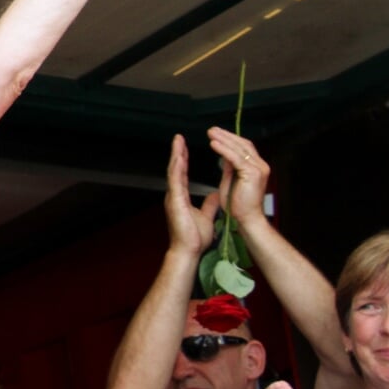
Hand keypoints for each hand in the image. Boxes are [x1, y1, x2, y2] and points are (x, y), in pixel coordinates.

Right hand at [163, 134, 221, 253]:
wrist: (188, 251)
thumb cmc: (194, 238)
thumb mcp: (206, 216)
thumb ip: (209, 204)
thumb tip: (215, 195)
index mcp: (181, 197)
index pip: (182, 174)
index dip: (183, 159)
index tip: (184, 147)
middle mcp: (175, 194)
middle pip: (176, 169)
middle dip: (177, 152)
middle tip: (178, 137)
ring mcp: (173, 197)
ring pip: (174, 171)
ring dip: (176, 155)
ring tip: (178, 141)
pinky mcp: (175, 201)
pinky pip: (176, 181)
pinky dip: (177, 168)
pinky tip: (179, 158)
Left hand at [209, 128, 269, 224]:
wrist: (246, 219)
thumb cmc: (238, 204)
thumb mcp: (232, 180)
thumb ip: (230, 167)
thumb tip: (224, 155)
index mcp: (257, 167)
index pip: (244, 147)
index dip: (231, 139)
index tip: (217, 133)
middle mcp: (261, 166)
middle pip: (243, 145)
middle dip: (226, 136)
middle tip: (211, 129)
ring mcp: (259, 169)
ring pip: (239, 149)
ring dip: (223, 139)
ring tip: (210, 133)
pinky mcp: (253, 173)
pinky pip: (235, 158)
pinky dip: (224, 149)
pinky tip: (214, 144)